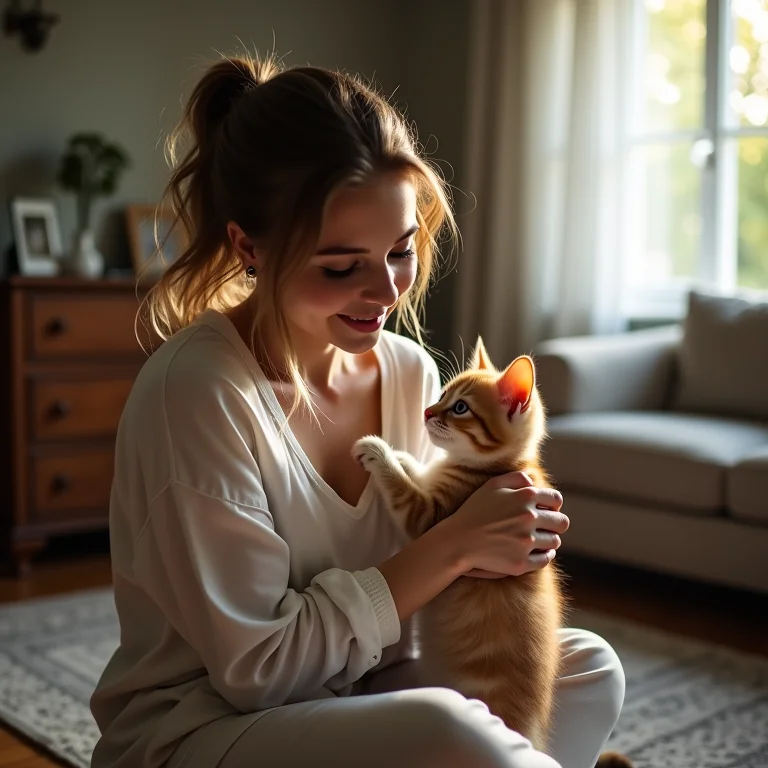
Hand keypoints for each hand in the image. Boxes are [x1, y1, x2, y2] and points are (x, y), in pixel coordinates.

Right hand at [436, 471, 568, 577]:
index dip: (553, 505)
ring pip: (554, 542)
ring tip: (537, 539)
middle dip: (555, 524)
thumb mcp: (492, 486)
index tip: (547, 511)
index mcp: (525, 497)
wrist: (457, 541)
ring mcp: (526, 542)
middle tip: (544, 527)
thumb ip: (516, 478)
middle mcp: (529, 518)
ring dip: (548, 540)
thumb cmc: (474, 511)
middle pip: (561, 523)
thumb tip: (534, 481)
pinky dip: (544, 556)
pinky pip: (546, 560)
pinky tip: (535, 552)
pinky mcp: (522, 563)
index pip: (556, 500)